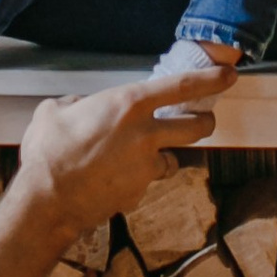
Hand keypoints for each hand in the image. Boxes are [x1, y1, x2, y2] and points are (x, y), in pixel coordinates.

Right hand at [14, 78, 217, 245]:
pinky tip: (113, 181)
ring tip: (140, 157)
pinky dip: (136, 181)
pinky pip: (146, 183)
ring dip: (164, 157)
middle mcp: (145, 134)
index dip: (210, 79)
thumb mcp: (54, 111)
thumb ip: (75, 104)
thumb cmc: (48, 152)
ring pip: (173, 160)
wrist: (47, 201)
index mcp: (128, 105)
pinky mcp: (139, 192)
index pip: (182, 86)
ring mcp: (146, 167)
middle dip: (206, 122)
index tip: (229, 75)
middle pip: (197, 127)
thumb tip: (79, 107)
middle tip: (203, 120)